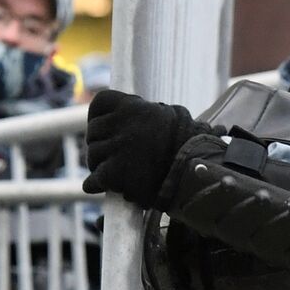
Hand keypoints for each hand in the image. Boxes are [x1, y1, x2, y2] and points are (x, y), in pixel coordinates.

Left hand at [82, 90, 209, 207]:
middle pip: (93, 133)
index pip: (100, 103)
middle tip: (118, 155)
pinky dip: (96, 185)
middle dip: (103, 144)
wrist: (196, 170)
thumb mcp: (168, 116)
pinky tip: (105, 186)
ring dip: (101, 165)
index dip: (101, 116)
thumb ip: (143, 114)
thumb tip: (128, 117)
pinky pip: (93, 180)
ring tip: (121, 172)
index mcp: (132, 106)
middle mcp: (120, 124)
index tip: (110, 127)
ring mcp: (115, 149)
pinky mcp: (113, 174)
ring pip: (93, 156)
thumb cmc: (188, 143)